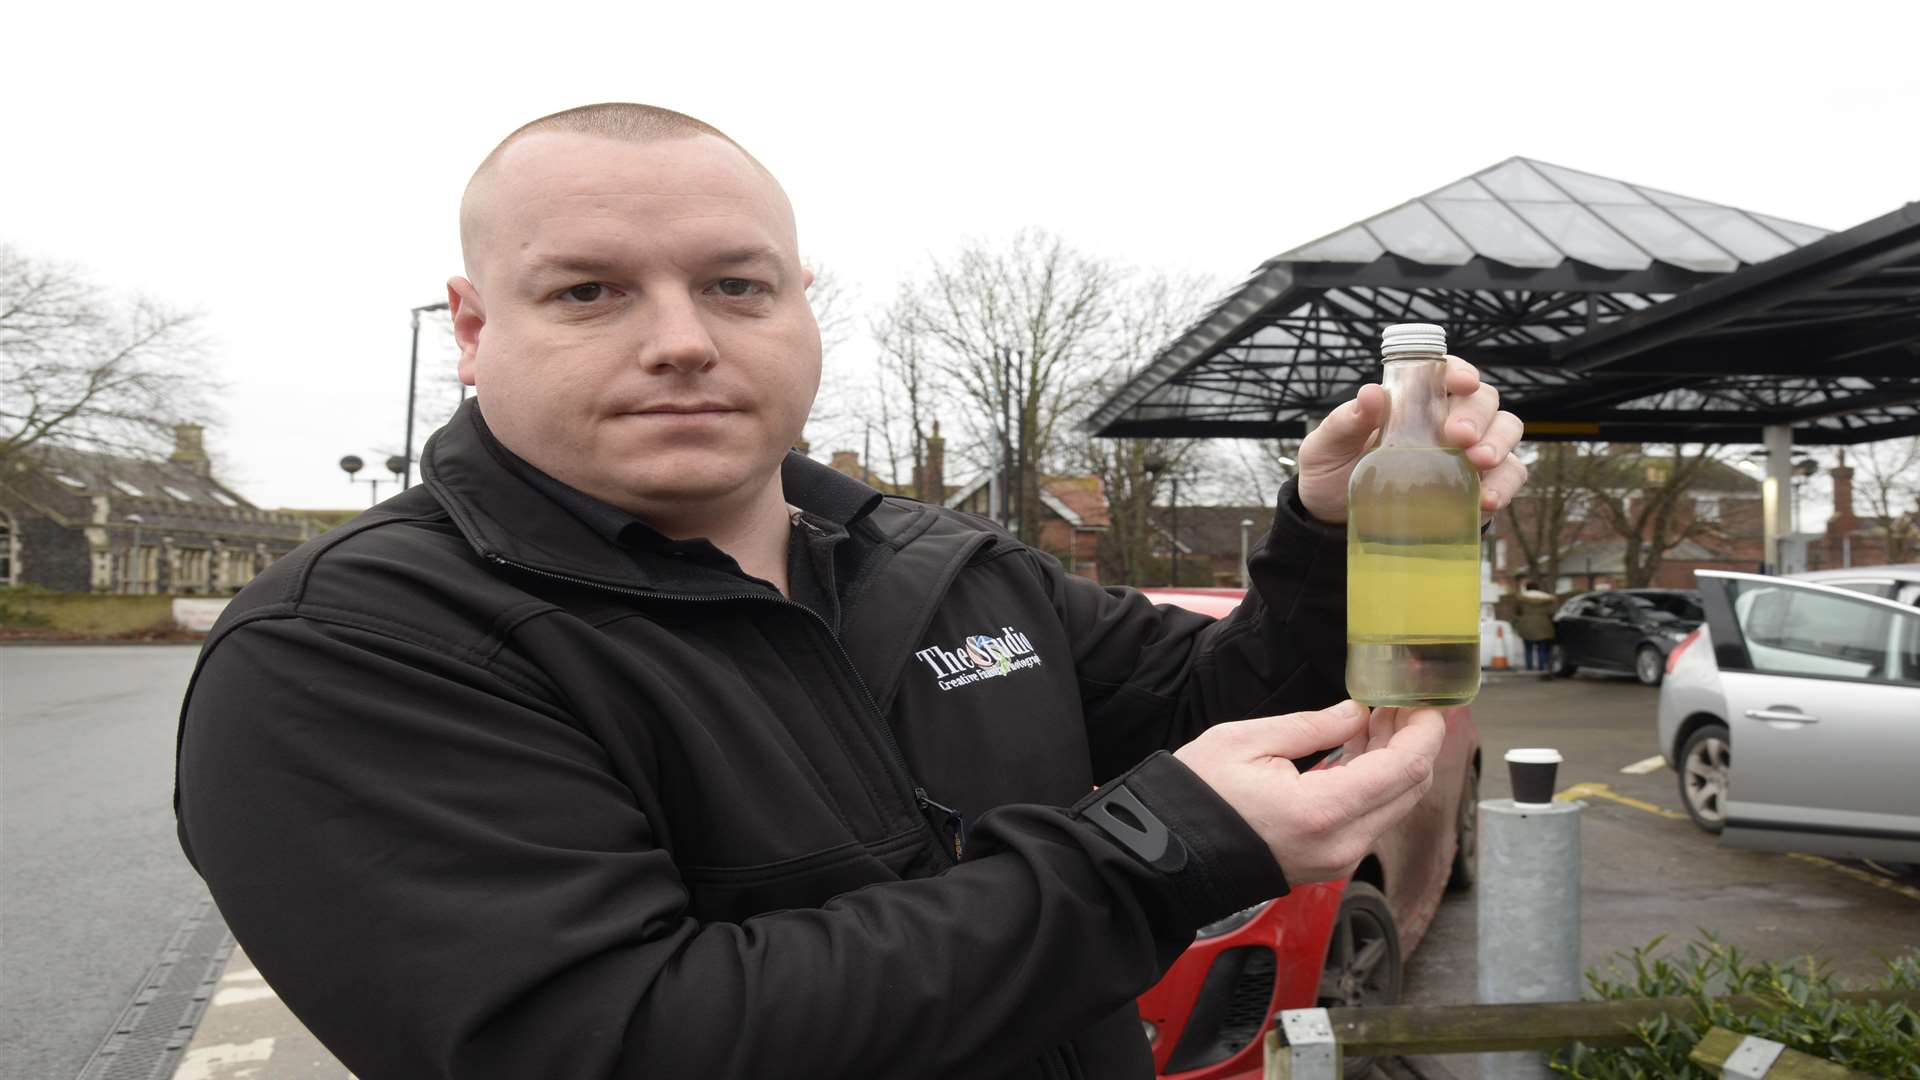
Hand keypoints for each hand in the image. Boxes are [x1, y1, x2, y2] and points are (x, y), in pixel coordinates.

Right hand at [1173, 700, 1444, 884]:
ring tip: (1378, 717)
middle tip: (1400, 702)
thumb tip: (1358, 712)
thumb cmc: (1198, 796)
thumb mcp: (1249, 742)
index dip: (1425, 731)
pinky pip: (1370, 818)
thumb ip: (1314, 726)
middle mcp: (1342, 843)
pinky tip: (1360, 748)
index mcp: (1323, 810)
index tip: (1426, 701)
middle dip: (1415, 741)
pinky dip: (1375, 782)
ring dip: (1395, 759)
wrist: (1169, 853)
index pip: (1404, 768)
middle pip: (1410, 788)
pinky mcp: (1329, 863)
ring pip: (1394, 804)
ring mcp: (1338, 859)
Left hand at [1295, 355, 1526, 524]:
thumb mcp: (1327, 446)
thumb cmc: (1331, 472)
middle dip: (1477, 414)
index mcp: (1412, 400)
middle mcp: (1445, 419)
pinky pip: (1507, 477)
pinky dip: (1505, 484)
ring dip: (1499, 442)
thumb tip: (1372, 393)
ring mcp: (1466, 452)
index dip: (1459, 371)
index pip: (1445, 372)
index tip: (1462, 382)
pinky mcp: (1475, 486)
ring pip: (1505, 430)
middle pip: (1483, 400)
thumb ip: (1346, 421)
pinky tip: (1486, 499)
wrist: (1333, 522)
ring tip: (1479, 462)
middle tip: (1459, 437)